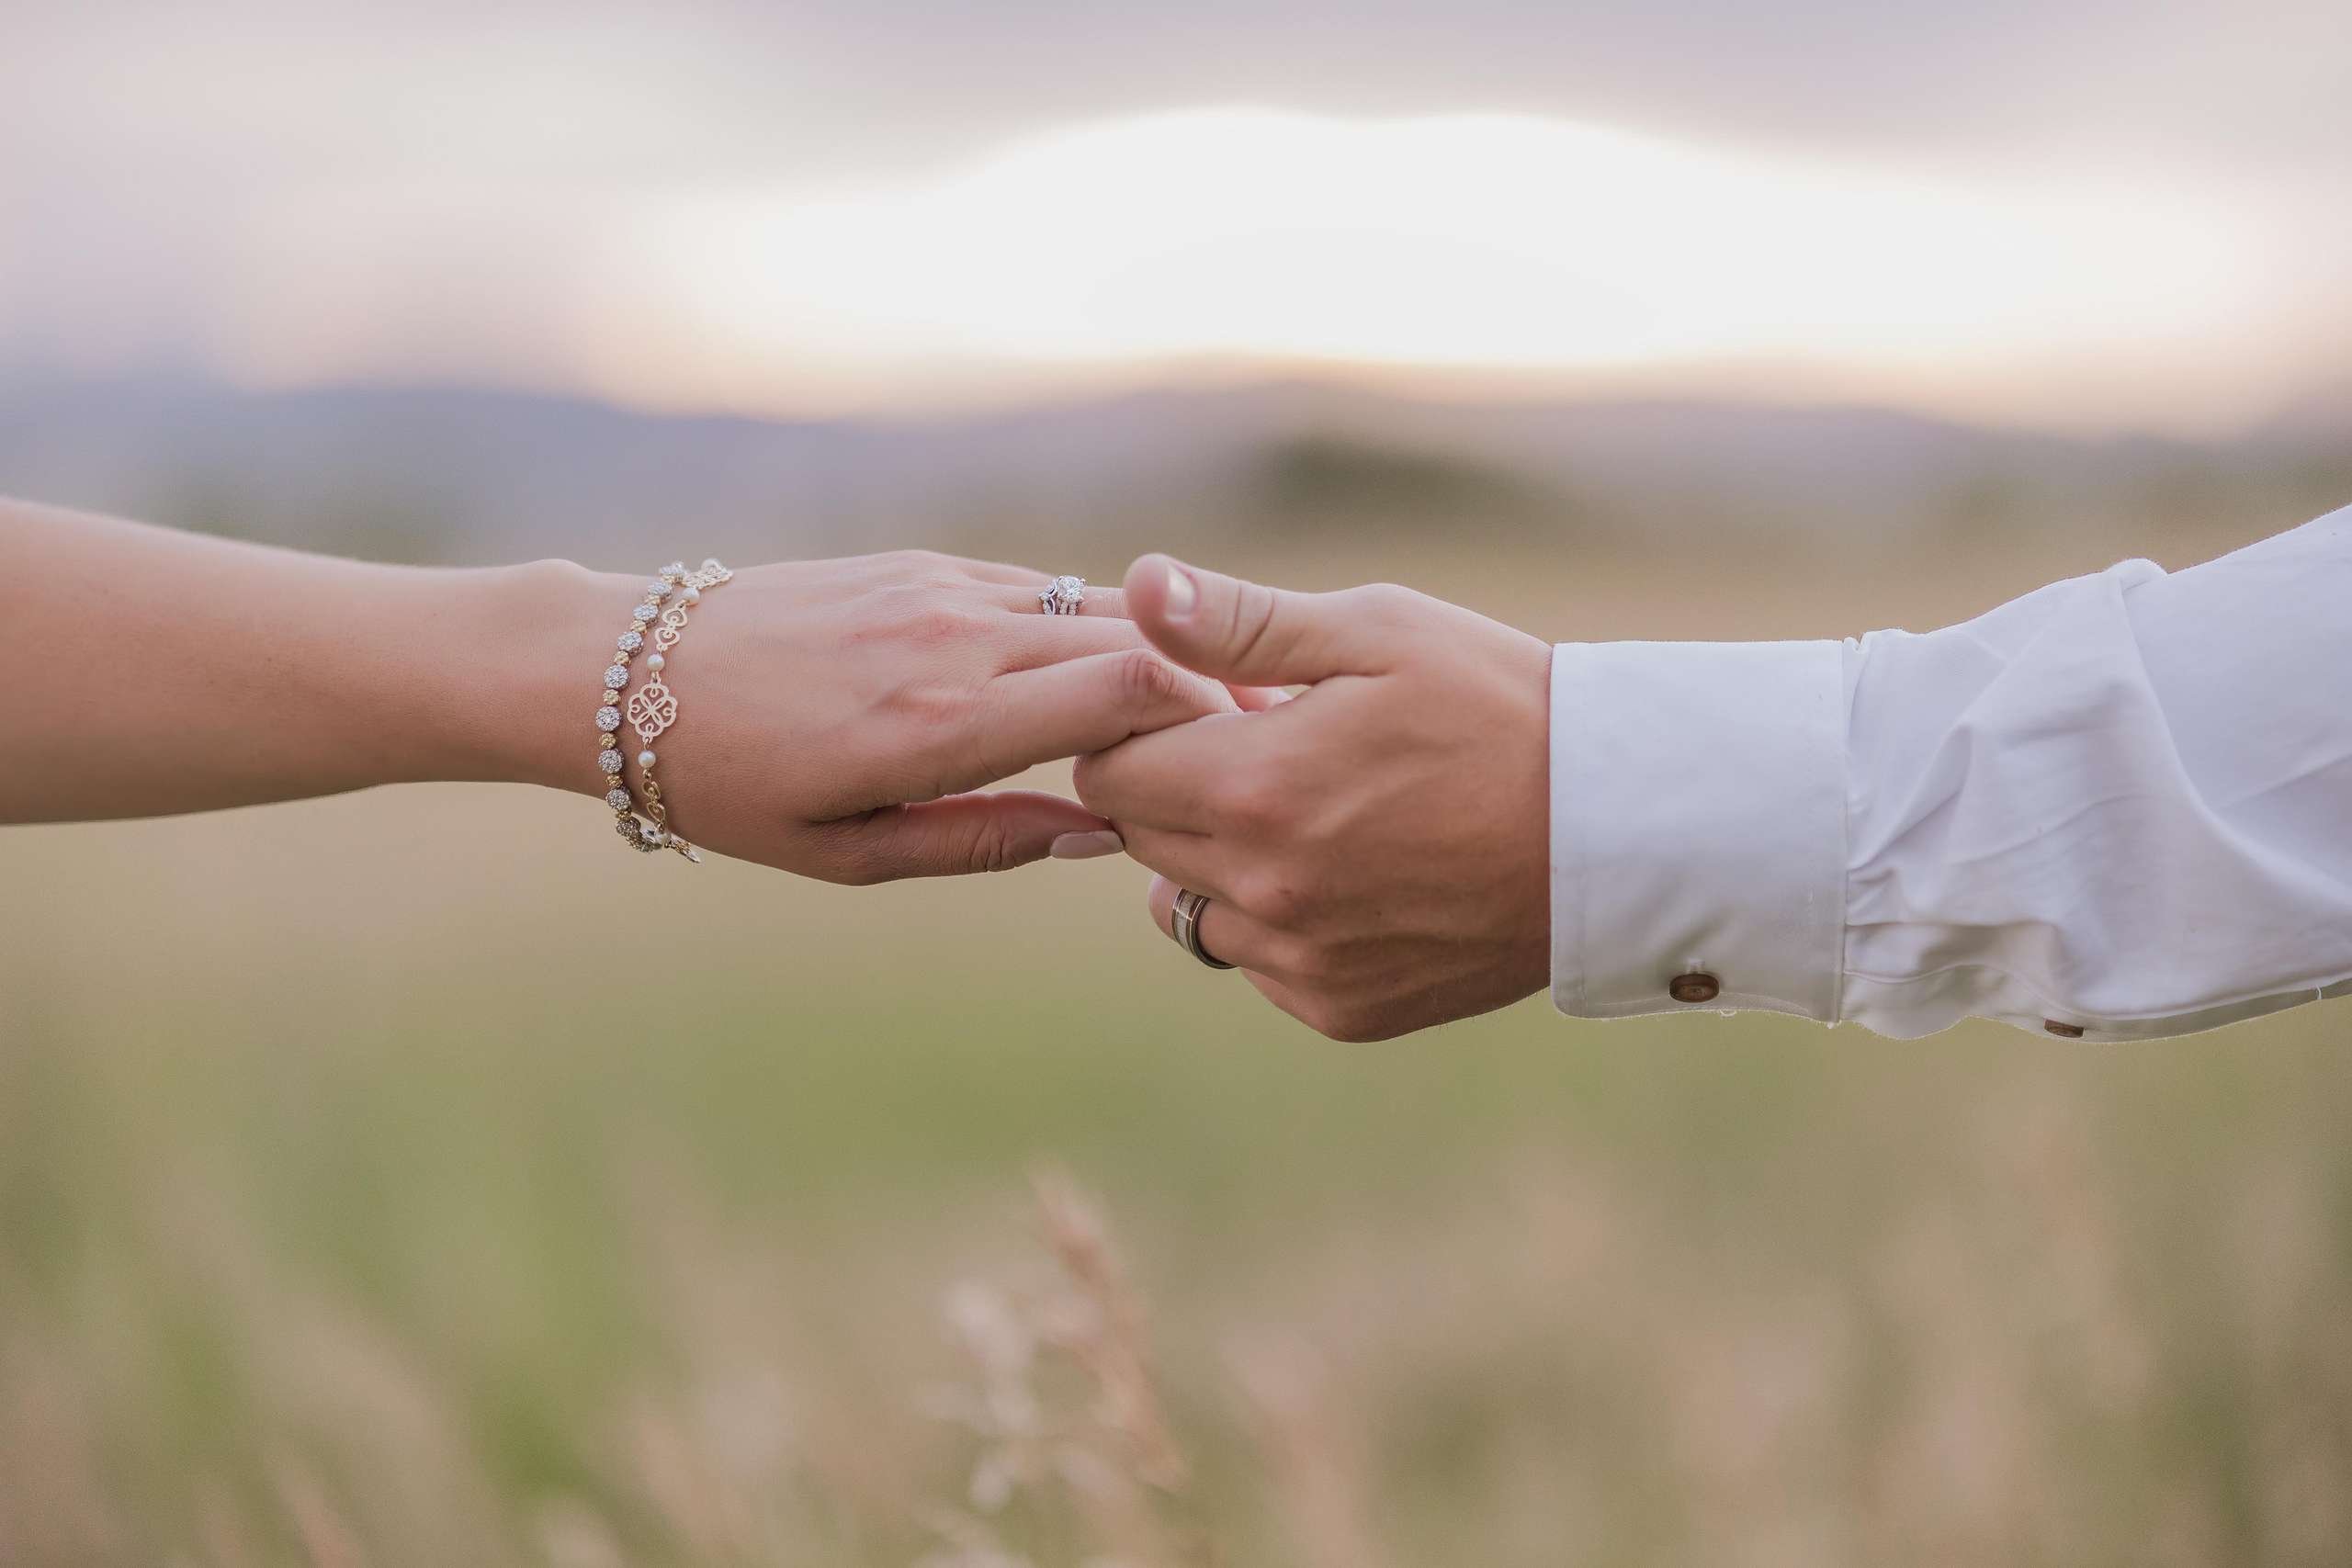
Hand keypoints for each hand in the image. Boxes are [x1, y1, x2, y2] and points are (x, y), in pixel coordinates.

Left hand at [530, 551, 1237, 881]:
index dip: (1208, 724)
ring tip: (1196, 711)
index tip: (1240, 765)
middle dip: (1206, 693)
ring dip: (1154, 658)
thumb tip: (1098, 836)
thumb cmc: (732, 786)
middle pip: (1135, 645)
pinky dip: (1087, 631)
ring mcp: (940, 590)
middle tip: (1252, 744)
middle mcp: (955, 643)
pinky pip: (1037, 591)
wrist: (628, 673)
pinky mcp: (923, 565)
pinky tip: (1105, 673)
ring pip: (1095, 610)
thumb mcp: (848, 855)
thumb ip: (982, 841)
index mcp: (941, 727)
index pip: (1130, 694)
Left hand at [1072, 556, 1552, 1039]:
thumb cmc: (1499, 706)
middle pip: (1142, 836)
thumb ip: (1241, 621)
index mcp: (1255, 788)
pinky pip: (1257, 962)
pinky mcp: (1342, 1007)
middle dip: (1180, 786)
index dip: (1145, 726)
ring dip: (1219, 859)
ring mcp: (1303, 959)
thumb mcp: (1376, 633)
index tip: (1209, 703)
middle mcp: (1264, 890)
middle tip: (1272, 747)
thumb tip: (1142, 583)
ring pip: (1188, 907)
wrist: (1620, 830)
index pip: (1108, 767)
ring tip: (1312, 811)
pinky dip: (1278, 920)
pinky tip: (1350, 872)